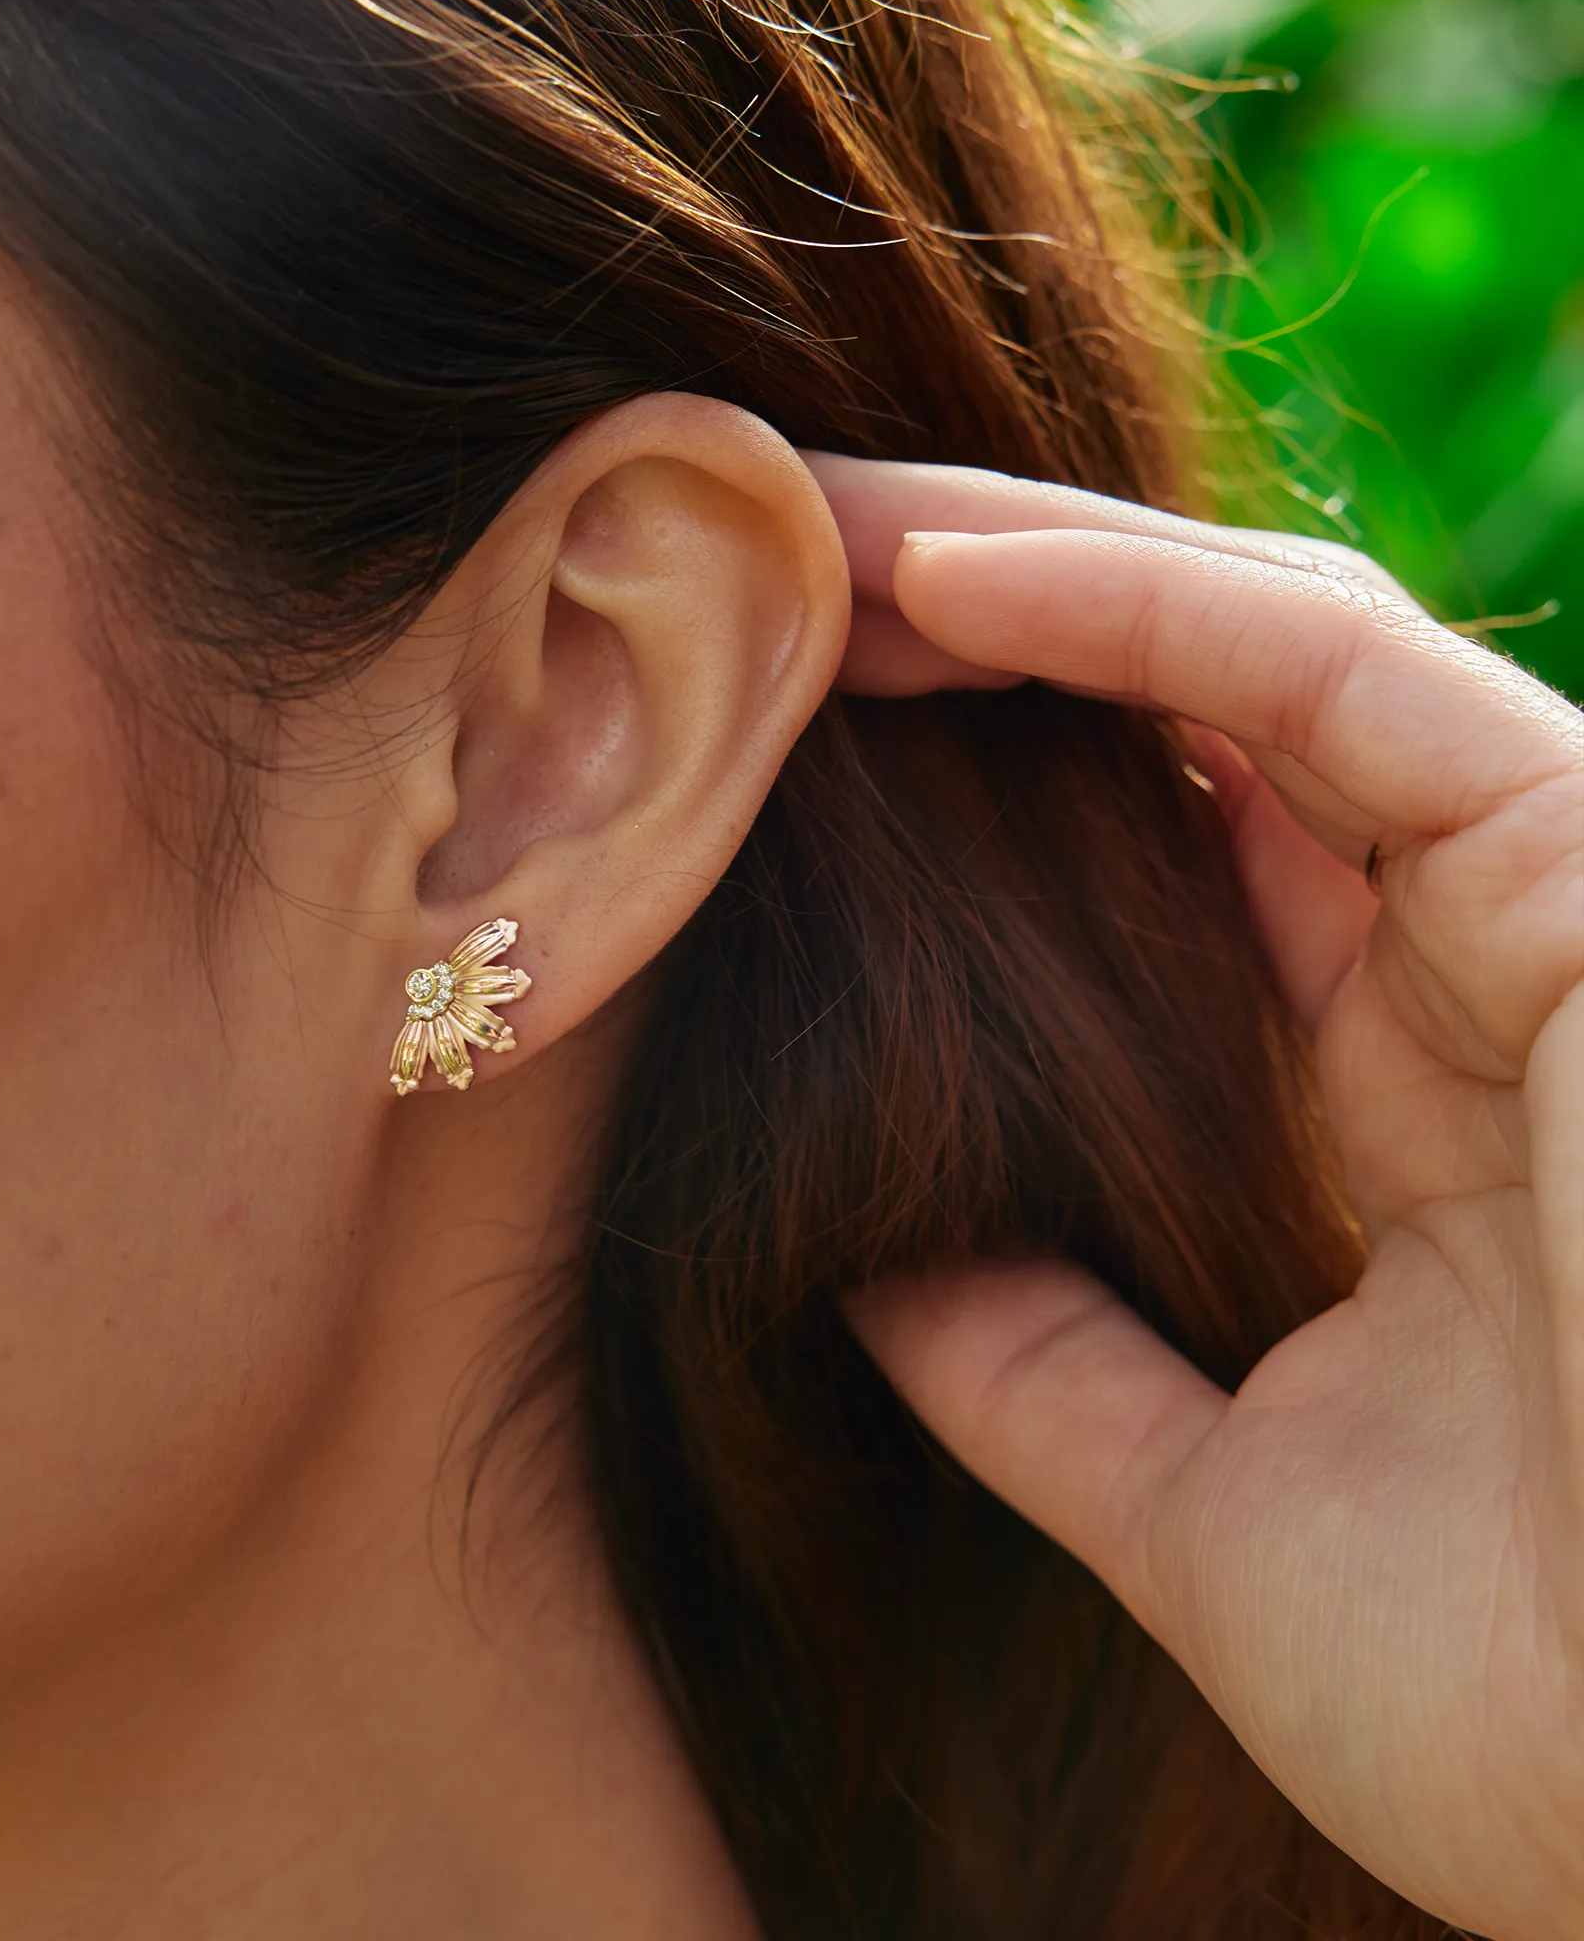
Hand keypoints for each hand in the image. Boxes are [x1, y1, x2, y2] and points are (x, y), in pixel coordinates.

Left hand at [810, 456, 1583, 1938]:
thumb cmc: (1533, 1717)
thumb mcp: (1212, 1515)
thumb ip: (1048, 1378)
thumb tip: (860, 1272)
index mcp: (1383, 1125)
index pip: (1152, 883)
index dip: (965, 791)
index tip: (759, 752)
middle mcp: (1464, 987)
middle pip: (1180, 732)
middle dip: (967, 641)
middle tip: (752, 590)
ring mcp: (1541, 909)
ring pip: (1250, 650)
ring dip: (1016, 573)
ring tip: (798, 539)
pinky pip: (1334, 675)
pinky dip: (1133, 607)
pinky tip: (936, 577)